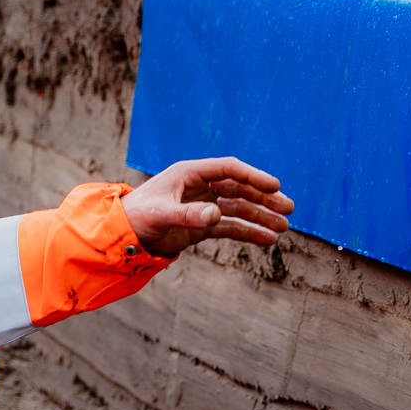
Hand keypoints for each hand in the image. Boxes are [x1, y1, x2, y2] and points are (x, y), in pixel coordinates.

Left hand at [121, 157, 293, 257]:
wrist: (121, 236)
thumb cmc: (136, 217)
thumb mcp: (161, 214)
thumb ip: (188, 215)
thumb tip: (216, 215)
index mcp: (189, 174)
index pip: (228, 169)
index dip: (253, 176)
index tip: (276, 186)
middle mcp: (199, 187)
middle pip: (239, 189)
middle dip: (264, 199)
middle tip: (289, 209)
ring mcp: (202, 206)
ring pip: (238, 209)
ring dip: (261, 217)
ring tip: (283, 228)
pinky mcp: (201, 225)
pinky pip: (230, 226)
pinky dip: (248, 232)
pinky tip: (267, 239)